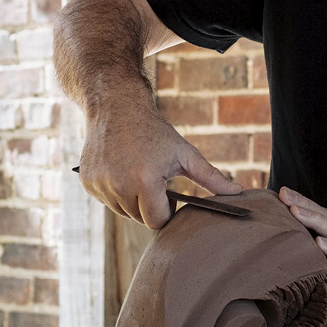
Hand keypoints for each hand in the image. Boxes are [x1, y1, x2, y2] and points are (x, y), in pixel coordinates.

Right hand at [78, 98, 241, 229]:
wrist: (116, 105)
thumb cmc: (155, 131)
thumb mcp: (185, 153)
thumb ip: (211, 178)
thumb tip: (239, 193)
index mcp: (145, 181)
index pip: (157, 221)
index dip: (167, 212)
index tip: (169, 197)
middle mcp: (118, 186)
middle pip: (139, 218)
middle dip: (149, 205)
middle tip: (154, 181)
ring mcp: (99, 185)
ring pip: (122, 211)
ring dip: (131, 200)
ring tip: (137, 173)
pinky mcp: (87, 182)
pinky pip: (107, 200)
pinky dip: (115, 192)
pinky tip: (121, 169)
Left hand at [278, 187, 326, 324]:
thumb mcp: (320, 264)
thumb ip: (304, 254)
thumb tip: (273, 252)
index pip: (315, 214)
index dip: (299, 202)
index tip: (279, 192)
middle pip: (323, 215)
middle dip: (303, 203)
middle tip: (284, 194)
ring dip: (315, 219)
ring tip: (296, 211)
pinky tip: (320, 242)